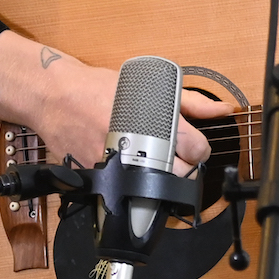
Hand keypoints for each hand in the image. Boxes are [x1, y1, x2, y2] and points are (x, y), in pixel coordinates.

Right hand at [0, 31, 235, 171]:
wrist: (55, 96)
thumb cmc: (101, 89)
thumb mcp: (150, 86)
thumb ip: (190, 101)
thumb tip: (223, 110)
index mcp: (153, 121)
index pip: (197, 151)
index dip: (199, 150)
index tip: (192, 146)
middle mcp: (136, 146)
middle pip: (180, 175)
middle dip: (182, 168)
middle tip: (172, 156)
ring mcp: (116, 166)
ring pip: (154, 190)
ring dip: (158, 180)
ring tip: (150, 163)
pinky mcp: (98, 179)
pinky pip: (125, 192)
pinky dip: (131, 185)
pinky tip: (127, 169)